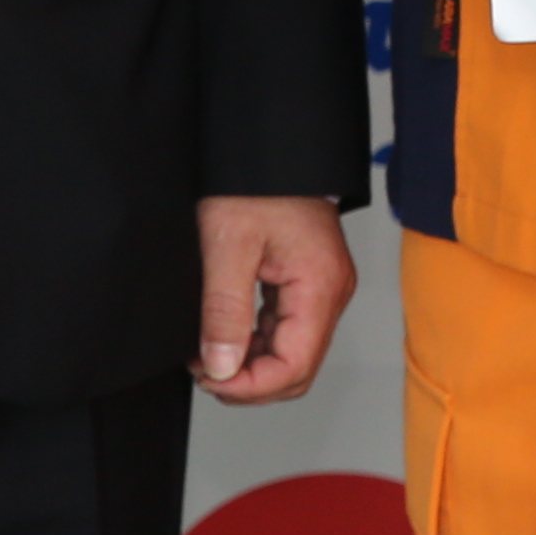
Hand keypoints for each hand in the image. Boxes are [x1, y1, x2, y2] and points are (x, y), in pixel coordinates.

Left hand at [198, 193, 358, 403]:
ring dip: (252, 366)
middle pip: (299, 369)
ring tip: (208, 354)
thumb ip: (225, 312)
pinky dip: (256, 344)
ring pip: (293, 355)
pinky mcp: (308, 284)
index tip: (210, 379)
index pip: (295, 365)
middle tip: (205, 371)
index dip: (251, 386)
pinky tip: (225, 335)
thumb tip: (222, 368)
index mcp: (319, 285)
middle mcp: (330, 292)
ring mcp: (322, 289)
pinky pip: (288, 331)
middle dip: (252, 383)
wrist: (271, 148)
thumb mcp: (227, 246)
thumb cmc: (254, 182)